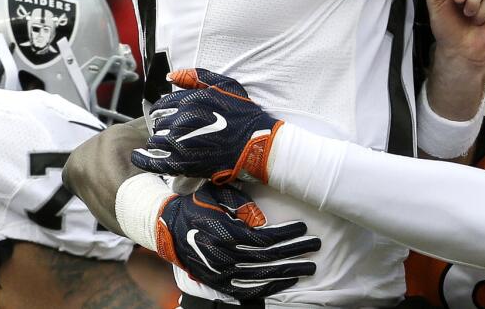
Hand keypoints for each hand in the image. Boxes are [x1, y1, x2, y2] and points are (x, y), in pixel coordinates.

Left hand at [132, 69, 281, 184]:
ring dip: (159, 140)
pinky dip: (144, 159)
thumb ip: (197, 77)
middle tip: (174, 130)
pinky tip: (139, 156)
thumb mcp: (226, 86)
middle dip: (163, 125)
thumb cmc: (244, 114)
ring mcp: (183, 143)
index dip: (164, 110)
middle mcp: (184, 120)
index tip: (167, 115)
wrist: (258, 144)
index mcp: (191, 100)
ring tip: (168, 143)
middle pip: (160, 122)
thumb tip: (170, 76)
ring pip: (157, 140)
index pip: (164, 104)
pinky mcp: (185, 163)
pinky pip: (156, 162)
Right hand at [156, 182, 318, 299]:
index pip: (263, 239)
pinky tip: (287, 281)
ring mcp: (220, 273)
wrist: (167, 228)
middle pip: (267, 259)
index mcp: (224, 234)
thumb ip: (240, 203)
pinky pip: (247, 291)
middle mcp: (223, 257)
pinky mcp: (218, 282)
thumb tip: (262, 217)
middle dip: (295, 252)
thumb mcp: (216, 194)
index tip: (304, 228)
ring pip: (261, 278)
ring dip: (288, 272)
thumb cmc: (197, 205)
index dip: (286, 235)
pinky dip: (270, 288)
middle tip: (316, 246)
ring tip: (309, 266)